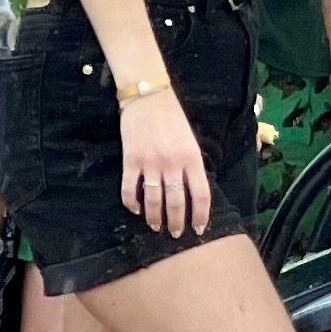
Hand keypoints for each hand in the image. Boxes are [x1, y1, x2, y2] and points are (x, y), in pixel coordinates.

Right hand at [117, 86, 213, 236]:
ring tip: (155, 226)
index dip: (200, 215)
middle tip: (175, 233)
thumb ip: (192, 165)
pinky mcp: (130, 160)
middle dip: (176, 222)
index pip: (200, 195)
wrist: (148, 97)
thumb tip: (191, 192)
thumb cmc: (173, 118)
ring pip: (153, 199)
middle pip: (176, 202)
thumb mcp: (191, 141)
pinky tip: (135, 210)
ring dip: (154, 217)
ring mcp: (150, 163)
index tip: (198, 228)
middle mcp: (172, 164)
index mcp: (192, 158)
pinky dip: (131, 202)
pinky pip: (129, 188)